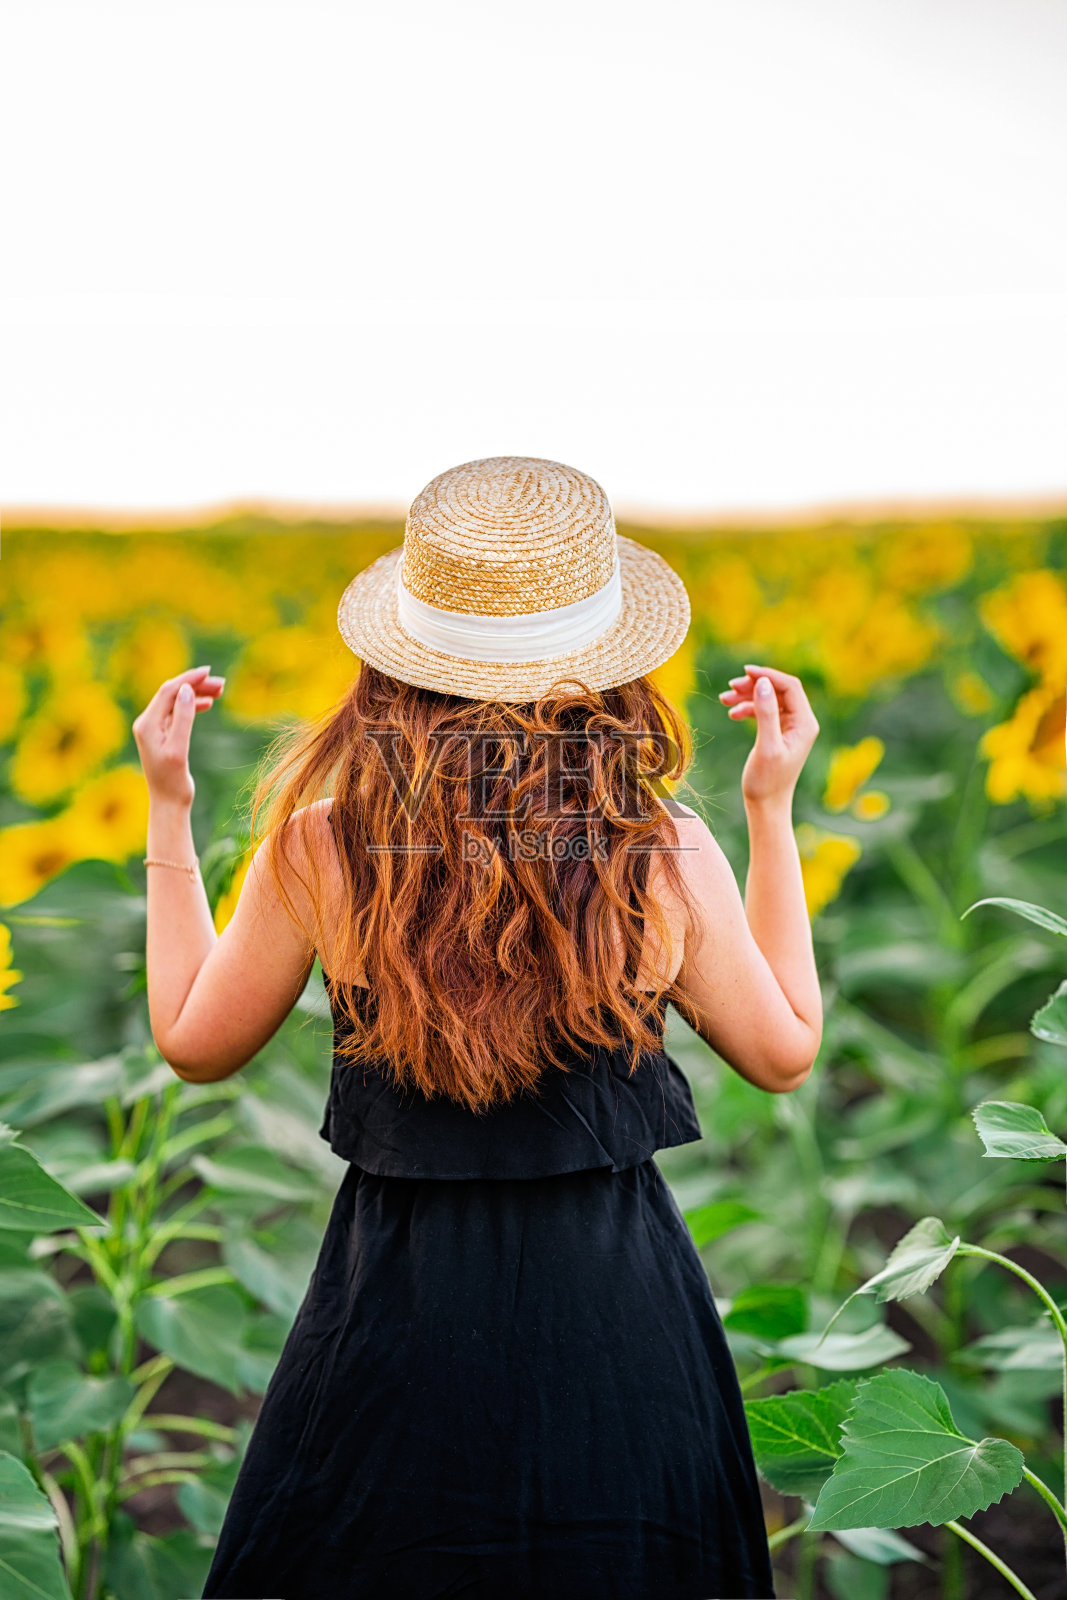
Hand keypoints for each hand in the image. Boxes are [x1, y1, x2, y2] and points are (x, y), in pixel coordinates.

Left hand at [132, 665, 224, 807]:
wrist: (168, 803)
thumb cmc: (173, 780)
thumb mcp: (179, 748)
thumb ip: (183, 717)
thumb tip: (186, 689)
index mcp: (147, 724)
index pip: (168, 691)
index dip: (188, 679)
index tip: (209, 671)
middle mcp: (146, 723)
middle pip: (172, 694)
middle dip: (195, 685)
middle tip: (221, 684)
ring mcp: (153, 729)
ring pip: (176, 702)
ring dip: (196, 694)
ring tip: (219, 691)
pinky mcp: (162, 736)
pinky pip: (177, 713)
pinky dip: (192, 706)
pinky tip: (207, 704)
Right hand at [719, 662, 819, 804]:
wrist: (766, 806)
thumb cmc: (767, 781)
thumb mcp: (766, 746)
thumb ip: (766, 713)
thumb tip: (763, 683)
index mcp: (805, 723)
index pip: (789, 687)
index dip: (768, 676)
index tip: (745, 672)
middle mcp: (801, 722)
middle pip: (778, 690)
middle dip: (754, 685)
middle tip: (730, 688)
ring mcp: (790, 728)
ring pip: (769, 699)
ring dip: (747, 696)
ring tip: (724, 700)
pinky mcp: (778, 733)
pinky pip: (764, 711)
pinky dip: (747, 708)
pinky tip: (732, 714)